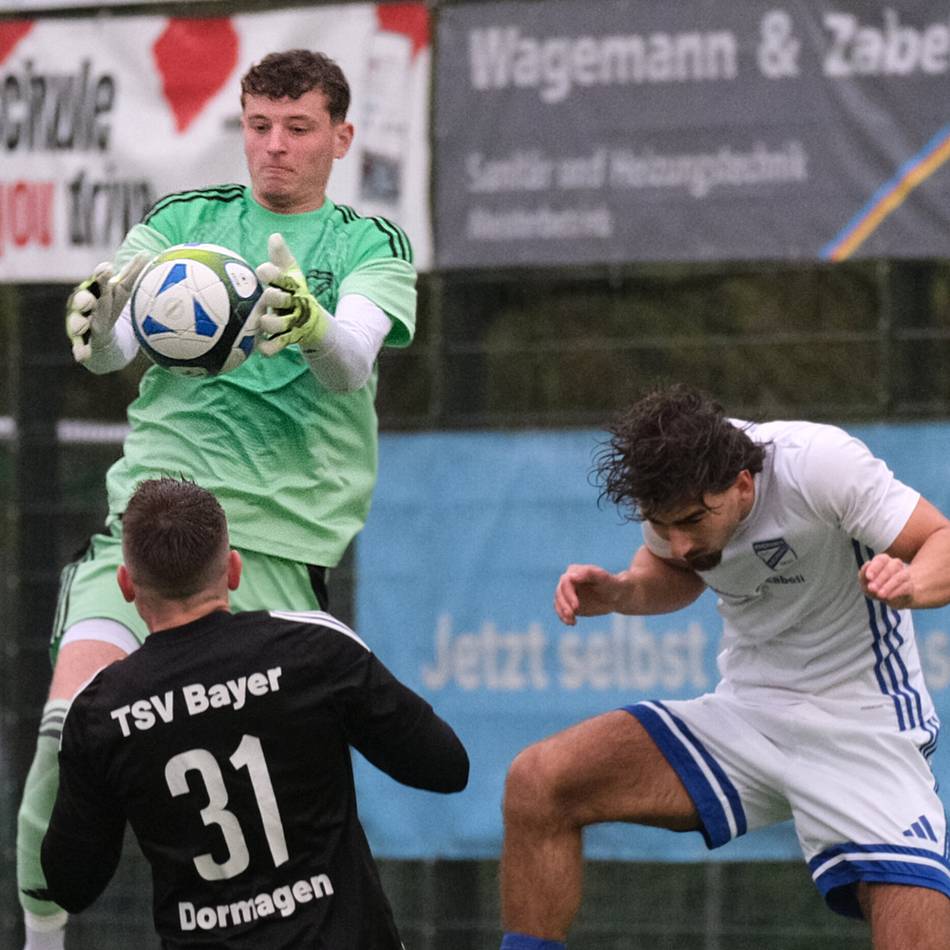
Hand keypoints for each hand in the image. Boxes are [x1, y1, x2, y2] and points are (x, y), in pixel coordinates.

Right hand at [65, 253, 148, 362]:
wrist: (102, 333)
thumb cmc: (111, 305)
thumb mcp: (123, 290)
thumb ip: (133, 274)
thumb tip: (146, 254)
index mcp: (96, 290)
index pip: (98, 281)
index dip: (101, 275)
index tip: (107, 268)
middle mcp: (85, 305)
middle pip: (83, 299)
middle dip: (84, 298)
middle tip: (89, 298)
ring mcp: (81, 322)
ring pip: (77, 321)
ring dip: (78, 323)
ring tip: (82, 326)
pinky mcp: (81, 340)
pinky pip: (79, 346)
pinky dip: (79, 350)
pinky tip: (81, 357)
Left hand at [255, 233, 329, 355]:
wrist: (313, 322)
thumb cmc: (294, 293)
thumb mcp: (291, 275)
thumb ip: (280, 258)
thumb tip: (275, 235)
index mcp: (291, 286)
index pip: (283, 277)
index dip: (272, 274)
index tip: (262, 271)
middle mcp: (293, 303)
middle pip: (282, 300)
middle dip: (274, 297)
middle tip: (267, 295)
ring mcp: (292, 322)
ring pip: (279, 324)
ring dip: (271, 323)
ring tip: (263, 322)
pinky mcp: (290, 338)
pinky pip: (278, 346)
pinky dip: (270, 349)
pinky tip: (260, 349)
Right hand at [554, 564, 621, 625]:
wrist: (616, 596)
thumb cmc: (612, 584)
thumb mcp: (604, 578)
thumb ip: (589, 574)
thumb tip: (571, 576)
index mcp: (575, 571)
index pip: (565, 582)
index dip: (568, 594)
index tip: (576, 607)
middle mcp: (568, 581)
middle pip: (559, 592)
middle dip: (564, 605)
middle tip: (572, 615)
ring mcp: (567, 592)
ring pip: (558, 602)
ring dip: (562, 612)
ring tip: (571, 622)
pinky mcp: (568, 603)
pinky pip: (561, 610)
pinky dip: (564, 617)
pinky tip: (572, 623)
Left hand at [859, 553, 914, 608]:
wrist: (891, 597)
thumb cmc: (876, 586)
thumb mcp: (865, 583)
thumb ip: (863, 574)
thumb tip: (867, 564)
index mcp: (883, 560)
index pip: (881, 559)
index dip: (874, 568)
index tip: (868, 577)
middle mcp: (895, 564)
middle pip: (890, 568)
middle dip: (880, 579)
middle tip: (872, 588)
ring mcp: (904, 574)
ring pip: (899, 577)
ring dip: (888, 586)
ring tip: (880, 594)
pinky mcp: (910, 585)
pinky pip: (905, 587)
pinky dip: (896, 592)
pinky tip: (888, 597)